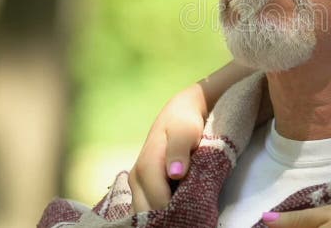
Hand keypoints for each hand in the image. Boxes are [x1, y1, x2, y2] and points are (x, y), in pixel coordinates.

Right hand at [128, 83, 205, 211]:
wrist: (180, 113)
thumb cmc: (185, 122)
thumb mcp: (185, 131)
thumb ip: (179, 150)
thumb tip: (175, 173)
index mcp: (146, 168)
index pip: (158, 204)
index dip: (175, 212)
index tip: (194, 214)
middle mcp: (136, 179)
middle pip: (147, 213)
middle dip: (167, 218)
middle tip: (190, 217)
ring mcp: (137, 185)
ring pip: (145, 213)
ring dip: (162, 217)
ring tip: (184, 215)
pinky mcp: (142, 188)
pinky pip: (147, 208)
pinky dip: (159, 213)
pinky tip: (176, 211)